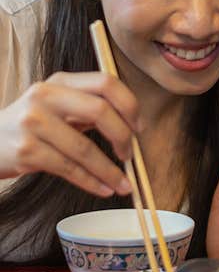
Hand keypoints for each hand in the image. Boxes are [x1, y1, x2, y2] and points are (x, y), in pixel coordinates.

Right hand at [0, 72, 136, 196]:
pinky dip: (91, 182)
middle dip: (123, 137)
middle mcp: (45, 96)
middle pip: (100, 111)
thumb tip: (131, 126)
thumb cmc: (31, 125)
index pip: (106, 82)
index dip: (129, 104)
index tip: (139, 126)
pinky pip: (69, 169)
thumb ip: (89, 108)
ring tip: (124, 185)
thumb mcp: (57, 106)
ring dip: (110, 171)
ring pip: (85, 148)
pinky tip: (104, 189)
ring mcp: (33, 123)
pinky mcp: (26, 151)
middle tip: (130, 155)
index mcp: (60, 81)